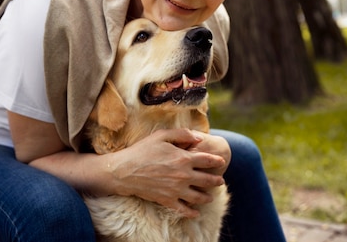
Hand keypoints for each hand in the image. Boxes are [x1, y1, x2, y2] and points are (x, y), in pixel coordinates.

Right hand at [107, 128, 226, 217]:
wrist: (125, 171)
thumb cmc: (142, 150)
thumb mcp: (161, 135)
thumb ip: (182, 134)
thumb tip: (199, 138)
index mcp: (183, 158)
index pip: (207, 160)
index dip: (216, 161)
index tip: (221, 162)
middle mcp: (183, 175)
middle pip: (207, 180)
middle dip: (216, 181)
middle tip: (220, 181)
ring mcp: (176, 190)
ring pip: (198, 197)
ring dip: (207, 197)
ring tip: (210, 197)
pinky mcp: (167, 200)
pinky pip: (184, 209)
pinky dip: (192, 212)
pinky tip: (196, 212)